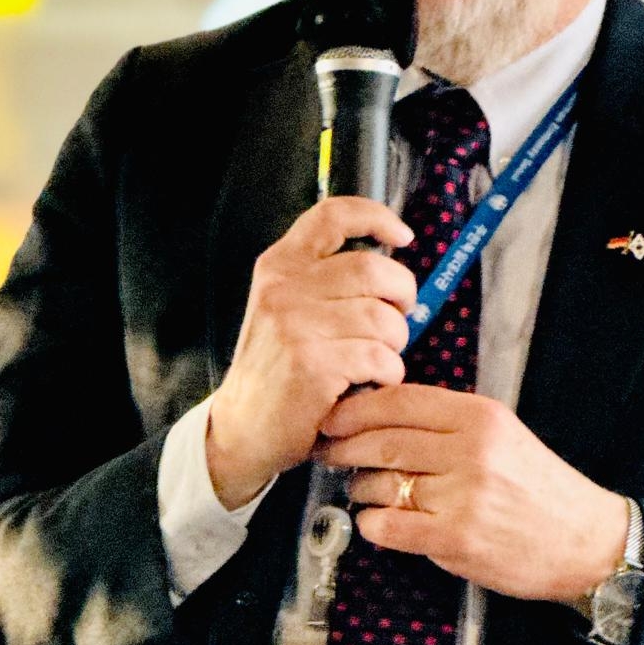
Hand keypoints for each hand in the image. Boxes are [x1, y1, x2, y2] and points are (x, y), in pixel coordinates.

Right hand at [206, 197, 416, 508]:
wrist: (241, 429)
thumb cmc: (278, 369)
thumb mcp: (286, 309)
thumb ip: (326, 280)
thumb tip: (394, 265)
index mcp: (280, 266)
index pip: (332, 215)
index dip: (376, 217)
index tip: (403, 236)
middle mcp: (284, 288)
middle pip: (374, 268)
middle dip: (402, 294)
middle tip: (400, 318)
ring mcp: (295, 326)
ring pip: (383, 318)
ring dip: (395, 344)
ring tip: (378, 360)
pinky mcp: (311, 365)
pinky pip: (379, 358)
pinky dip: (388, 373)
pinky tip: (372, 383)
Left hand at [316, 386, 628, 601]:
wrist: (584, 540)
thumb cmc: (538, 488)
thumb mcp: (501, 434)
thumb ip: (448, 422)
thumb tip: (380, 414)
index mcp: (480, 416)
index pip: (399, 401)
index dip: (355, 408)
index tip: (332, 416)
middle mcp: (470, 450)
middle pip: (382, 441)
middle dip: (343, 447)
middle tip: (326, 451)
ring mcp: (462, 496)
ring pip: (380, 483)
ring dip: (360, 488)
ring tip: (362, 490)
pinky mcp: (455, 538)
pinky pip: (389, 526)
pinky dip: (373, 524)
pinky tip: (378, 522)